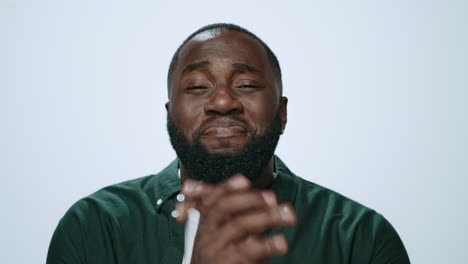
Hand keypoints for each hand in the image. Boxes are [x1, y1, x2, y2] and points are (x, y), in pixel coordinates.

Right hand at [175, 174, 296, 263]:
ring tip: (288, 215)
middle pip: (223, 208)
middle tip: (273, 198)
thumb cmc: (226, 261)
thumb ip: (236, 215)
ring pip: (239, 225)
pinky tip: (282, 242)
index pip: (211, 200)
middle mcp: (206, 237)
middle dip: (250, 198)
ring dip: (267, 216)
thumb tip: (253, 192)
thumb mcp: (226, 237)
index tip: (245, 180)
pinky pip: (248, 250)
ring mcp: (215, 252)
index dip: (226, 187)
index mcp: (205, 226)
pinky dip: (268, 244)